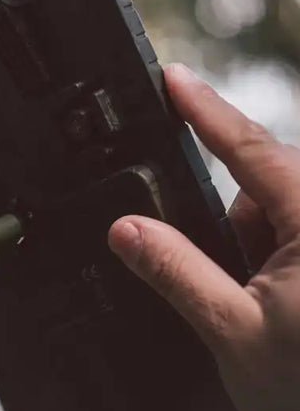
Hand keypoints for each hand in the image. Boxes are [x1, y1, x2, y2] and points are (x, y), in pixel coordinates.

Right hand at [108, 63, 299, 410]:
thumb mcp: (231, 331)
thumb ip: (175, 271)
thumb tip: (127, 229)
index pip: (249, 150)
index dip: (204, 111)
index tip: (171, 79)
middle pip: (260, 192)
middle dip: (229, 231)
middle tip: (223, 289)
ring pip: (273, 224)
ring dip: (248, 258)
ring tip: (257, 318)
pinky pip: (287, 246)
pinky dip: (265, 270)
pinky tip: (271, 316)